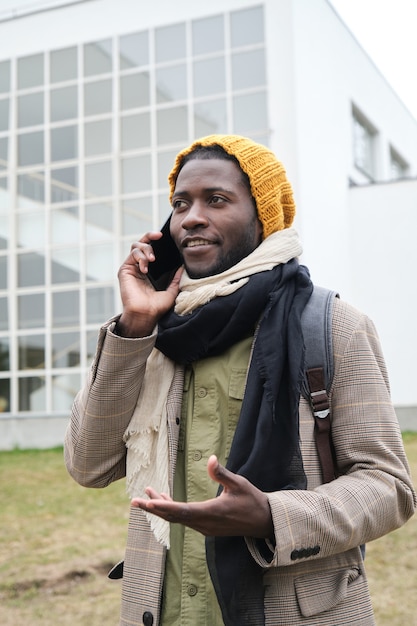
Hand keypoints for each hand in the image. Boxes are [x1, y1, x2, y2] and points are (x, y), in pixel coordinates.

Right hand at [116, 231, 182, 336]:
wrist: (146, 314)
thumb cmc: (157, 307)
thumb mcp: (171, 291)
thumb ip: (176, 278)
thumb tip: (183, 267)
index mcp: (149, 271)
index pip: (151, 249)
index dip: (155, 240)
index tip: (163, 236)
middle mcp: (139, 267)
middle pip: (141, 243)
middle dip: (149, 237)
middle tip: (158, 237)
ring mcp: (131, 268)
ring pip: (135, 246)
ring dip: (145, 249)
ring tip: (152, 260)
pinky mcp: (124, 270)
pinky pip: (131, 255)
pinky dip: (140, 257)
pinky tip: (145, 268)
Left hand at [131, 455, 272, 538]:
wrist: (264, 522)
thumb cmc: (252, 500)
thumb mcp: (239, 484)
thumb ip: (222, 473)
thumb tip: (210, 458)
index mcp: (212, 512)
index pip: (181, 511)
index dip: (162, 507)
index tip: (146, 503)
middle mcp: (205, 523)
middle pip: (174, 516)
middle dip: (154, 508)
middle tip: (134, 502)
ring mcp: (205, 527)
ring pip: (178, 518)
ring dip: (161, 508)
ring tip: (145, 496)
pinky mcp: (207, 527)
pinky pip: (184, 519)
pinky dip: (172, 510)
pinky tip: (164, 501)